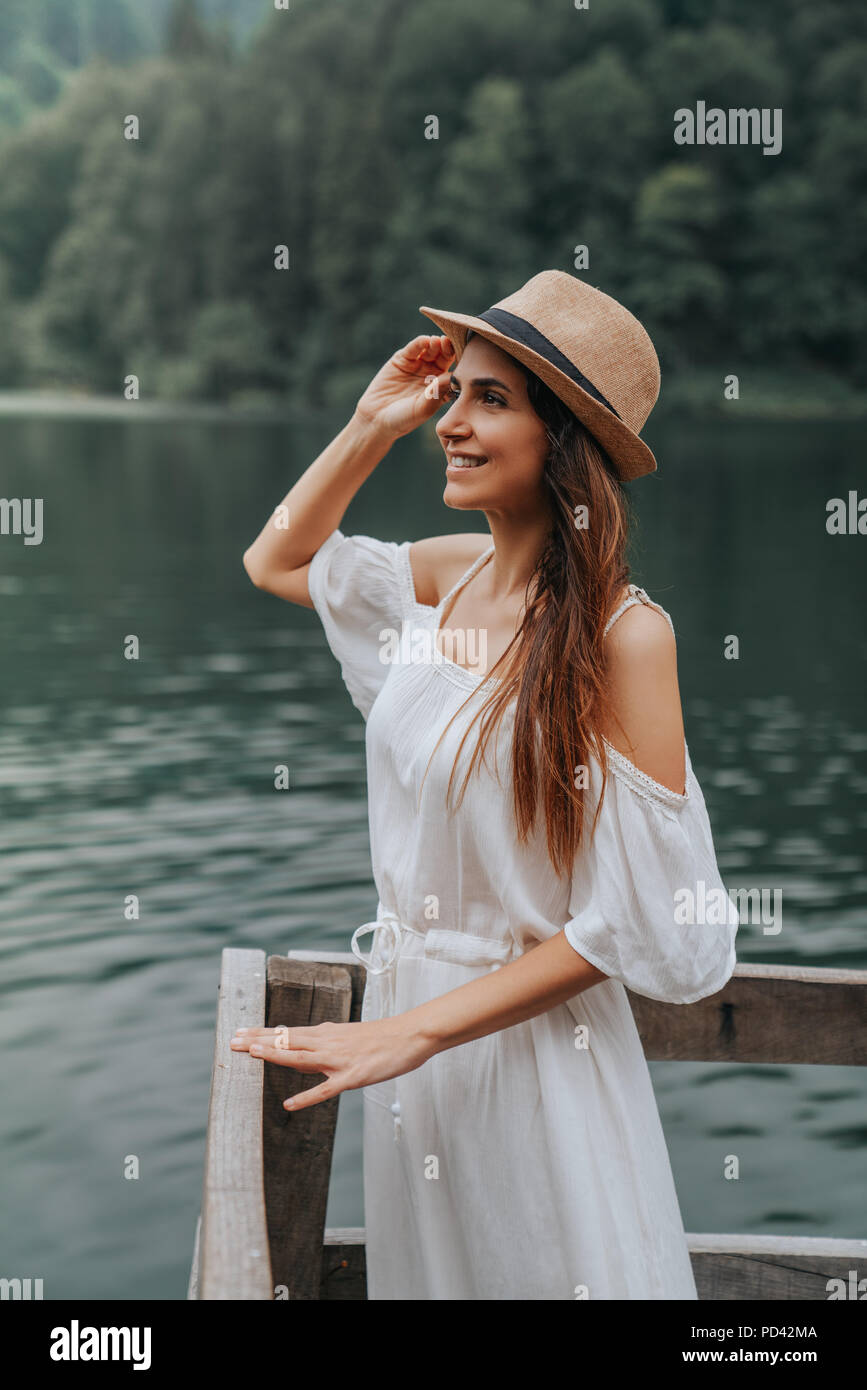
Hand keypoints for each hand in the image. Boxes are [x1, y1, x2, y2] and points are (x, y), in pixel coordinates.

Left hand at [229, 1015, 434, 1111]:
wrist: (411, 1034)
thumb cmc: (383, 1037)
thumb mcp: (349, 1034)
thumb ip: (326, 1040)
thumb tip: (307, 1039)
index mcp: (327, 1033)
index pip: (287, 1032)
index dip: (262, 1032)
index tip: (239, 1031)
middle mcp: (328, 1042)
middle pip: (287, 1040)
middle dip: (258, 1040)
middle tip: (231, 1040)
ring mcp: (339, 1060)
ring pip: (300, 1057)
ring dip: (275, 1055)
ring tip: (251, 1054)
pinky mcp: (353, 1077)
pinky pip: (326, 1089)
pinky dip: (307, 1097)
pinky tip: (289, 1104)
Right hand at [354, 334, 455, 440]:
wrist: (376, 419)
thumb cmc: (403, 419)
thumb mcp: (423, 408)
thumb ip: (436, 393)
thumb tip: (452, 376)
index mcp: (441, 387)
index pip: (454, 371)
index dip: (460, 364)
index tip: (465, 359)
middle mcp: (432, 374)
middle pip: (444, 357)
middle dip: (448, 349)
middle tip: (449, 344)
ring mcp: (418, 365)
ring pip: (431, 350)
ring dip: (436, 344)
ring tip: (437, 342)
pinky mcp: (403, 359)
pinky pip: (414, 348)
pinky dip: (420, 343)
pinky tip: (425, 341)